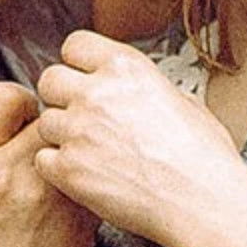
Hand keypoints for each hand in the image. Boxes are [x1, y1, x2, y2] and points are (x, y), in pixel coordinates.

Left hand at [34, 30, 246, 246]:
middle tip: (81, 117)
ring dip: (61, 135)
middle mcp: (96, 93)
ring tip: (90, 152)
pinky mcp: (69, 168)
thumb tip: (137, 91)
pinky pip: (43, 159)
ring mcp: (78, 130)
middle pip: (50, 80)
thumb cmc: (203, 158)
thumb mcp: (184, 100)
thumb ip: (146, 88)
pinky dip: (58, 169)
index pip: (75, 45)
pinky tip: (85, 174)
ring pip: (45, 122)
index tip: (84, 78)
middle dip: (62, 97)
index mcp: (126, 68)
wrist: (202, 201)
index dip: (78, 64)